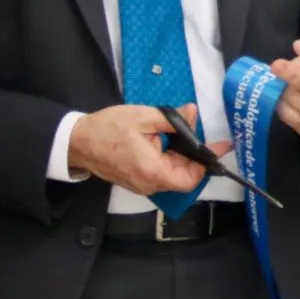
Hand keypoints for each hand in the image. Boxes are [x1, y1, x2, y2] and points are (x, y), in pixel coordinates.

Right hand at [68, 103, 226, 195]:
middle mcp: (149, 185)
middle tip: (206, 138)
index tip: (222, 147)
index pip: (191, 178)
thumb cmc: (108, 128)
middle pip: (184, 177)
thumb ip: (174, 119)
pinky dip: (170, 162)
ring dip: (183, 159)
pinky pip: (161, 175)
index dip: (207, 163)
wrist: (77, 141)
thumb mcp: (144, 117)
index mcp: (153, 171)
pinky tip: (171, 144)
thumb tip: (194, 113)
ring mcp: (142, 185)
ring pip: (173, 176)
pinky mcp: (136, 181)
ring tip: (188, 138)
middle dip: (196, 158)